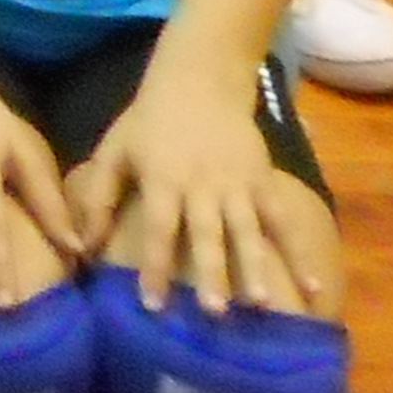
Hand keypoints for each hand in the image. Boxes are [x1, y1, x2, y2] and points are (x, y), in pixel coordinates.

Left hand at [68, 62, 326, 316]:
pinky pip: (283, 221)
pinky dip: (299, 253)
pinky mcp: (264, 181)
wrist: (199, 80)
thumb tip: (80, 247)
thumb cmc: (149, 121)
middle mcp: (202, 185)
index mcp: (163, 179)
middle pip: (207, 234)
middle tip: (213, 312)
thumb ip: (98, 197)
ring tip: (261, 305)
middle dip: (210, 274)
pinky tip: (312, 288)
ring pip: (246, 230)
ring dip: (253, 267)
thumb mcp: (115, 150)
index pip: (159, 228)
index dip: (155, 266)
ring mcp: (237, 184)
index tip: (153, 306)